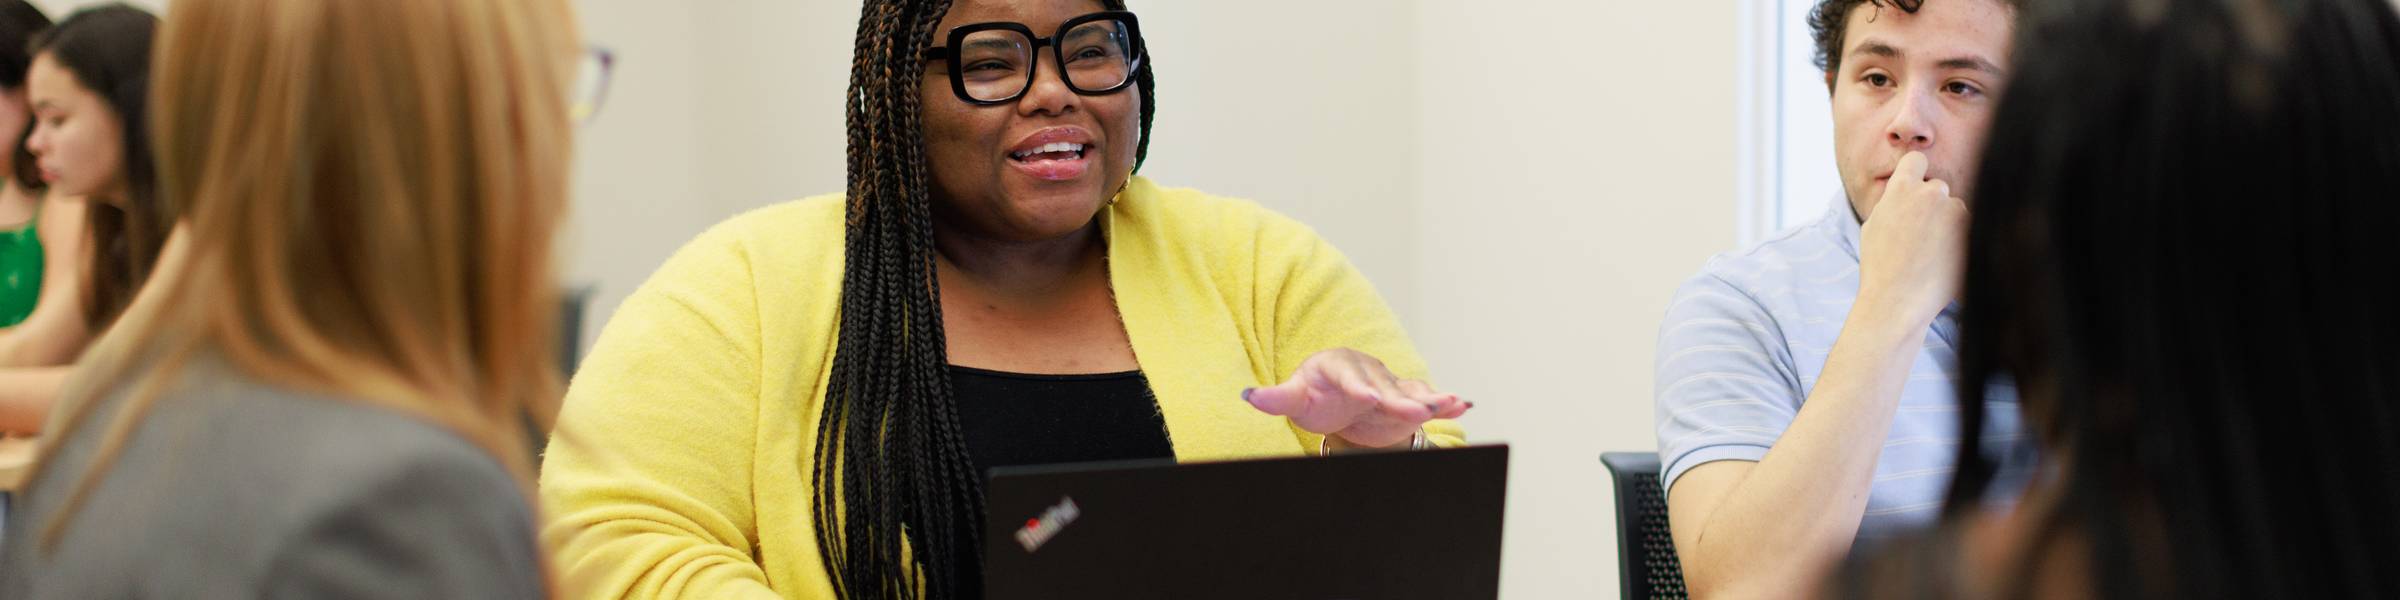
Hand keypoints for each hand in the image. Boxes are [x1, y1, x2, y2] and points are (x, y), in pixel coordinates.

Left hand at [1241, 348, 1470, 448]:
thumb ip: (1276, 398)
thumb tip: (1249, 396)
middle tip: (1414, 410)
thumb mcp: (1295, 398)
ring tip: (1447, 404)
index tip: (1368, 397)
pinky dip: (1442, 401)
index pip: (1348, 376)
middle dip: (1399, 398)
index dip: (1359, 386)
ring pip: (1409, 390)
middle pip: (1384, 385)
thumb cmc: (1314, 395)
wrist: (1338, 399)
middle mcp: (1367, 371)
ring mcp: (1388, 383)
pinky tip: (1460, 405)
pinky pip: (1424, 397)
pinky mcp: (1405, 397)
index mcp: (1337, 366)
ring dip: (1428, 397)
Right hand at [1859, 151, 1969, 321]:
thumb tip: (1903, 194)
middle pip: (1937, 188)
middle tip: (1921, 235)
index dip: (1916, 172)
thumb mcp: (1874, 226)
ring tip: (1932, 255)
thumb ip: (1892, 203)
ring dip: (1949, 225)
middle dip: (1932, 206)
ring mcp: (1955, 211)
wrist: (1898, 299)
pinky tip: (1945, 261)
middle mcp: (1931, 193)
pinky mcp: (1973, 231)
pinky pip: (1969, 228)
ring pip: (1956, 210)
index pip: (1916, 160)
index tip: (1916, 189)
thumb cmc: (1880, 267)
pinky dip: (1961, 241)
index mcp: (1902, 189)